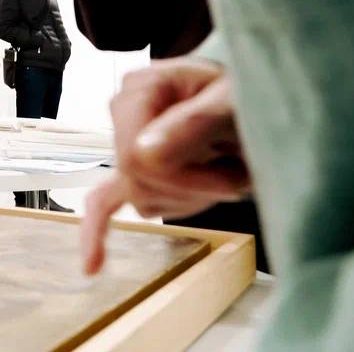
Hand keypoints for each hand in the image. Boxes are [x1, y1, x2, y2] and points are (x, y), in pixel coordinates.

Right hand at [80, 59, 249, 275]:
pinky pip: (104, 202)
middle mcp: (125, 113)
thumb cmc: (250, 93)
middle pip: (137, 178)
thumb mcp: (233, 102)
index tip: (232, 180)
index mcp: (142, 88)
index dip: (182, 177)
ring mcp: (128, 144)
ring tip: (225, 172)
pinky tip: (92, 265)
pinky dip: (96, 232)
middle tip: (237, 176)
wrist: (262, 105)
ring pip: (141, 198)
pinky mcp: (136, 173)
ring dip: (192, 197)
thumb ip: (192, 124)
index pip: (135, 154)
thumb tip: (142, 155)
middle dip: (193, 188)